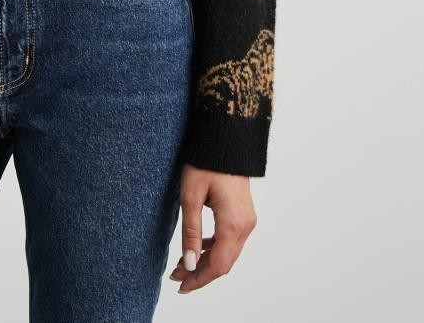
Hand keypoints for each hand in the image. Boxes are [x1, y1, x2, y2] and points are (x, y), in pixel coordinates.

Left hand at [168, 163, 257, 293]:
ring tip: (182, 263)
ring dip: (206, 261)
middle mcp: (245, 225)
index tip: (180, 285)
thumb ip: (190, 232)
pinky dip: (214, 248)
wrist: (225, 138)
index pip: (217, 265)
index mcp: (233, 223)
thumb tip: (188, 264)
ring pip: (228, 253)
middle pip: (224, 263)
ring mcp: (247, 220)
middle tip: (176, 276)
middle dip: (200, 273)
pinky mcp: (244, 214)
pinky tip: (197, 247)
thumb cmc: (205, 162)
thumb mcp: (191, 196)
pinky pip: (231, 240)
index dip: (199, 279)